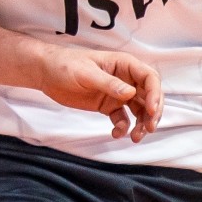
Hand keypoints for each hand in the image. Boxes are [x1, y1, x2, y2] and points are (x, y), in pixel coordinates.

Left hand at [34, 45, 162, 141]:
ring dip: (141, 124)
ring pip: (139, 110)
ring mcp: (118, 93)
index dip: (154, 94)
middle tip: (149, 128)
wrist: (46, 73)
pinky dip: (123, 127)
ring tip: (136, 137)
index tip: (150, 110)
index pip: (149, 78)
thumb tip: (130, 93)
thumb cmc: (65, 65)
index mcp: (124, 64)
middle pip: (149, 96)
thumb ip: (108, 83)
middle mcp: (125, 79)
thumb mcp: (86, 73)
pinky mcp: (108, 105)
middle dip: (152, 112)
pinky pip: (122, 118)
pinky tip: (116, 134)